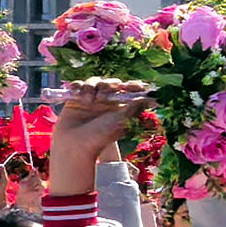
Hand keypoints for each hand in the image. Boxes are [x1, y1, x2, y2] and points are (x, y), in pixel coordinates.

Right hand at [47, 79, 147, 196]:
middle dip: (108, 86)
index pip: (128, 90)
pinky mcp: (76, 99)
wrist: (76, 145)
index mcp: (120, 106)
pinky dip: (77, 86)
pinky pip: (78, 85)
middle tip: (102, 97)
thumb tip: (150, 98)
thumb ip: (134, 107)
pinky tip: (76, 93)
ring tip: (88, 100)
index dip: (132, 85)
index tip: (135, 86)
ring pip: (94, 81)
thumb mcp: (122, 120)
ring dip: (91, 87)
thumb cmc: (101, 135)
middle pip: (111, 83)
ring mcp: (91, 99)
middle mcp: (107, 101)